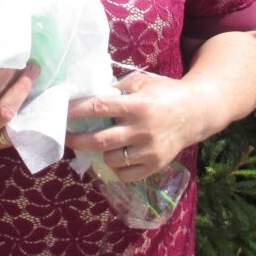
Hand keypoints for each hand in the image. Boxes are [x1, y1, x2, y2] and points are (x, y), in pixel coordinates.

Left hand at [65, 72, 191, 181]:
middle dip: (76, 140)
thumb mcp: (140, 82)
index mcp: (137, 105)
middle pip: (99, 140)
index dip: (76, 111)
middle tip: (64, 137)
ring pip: (111, 159)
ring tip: (97, 144)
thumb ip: (115, 89)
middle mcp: (142, 129)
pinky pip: (126, 174)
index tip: (60, 113)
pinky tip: (114, 156)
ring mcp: (149, 150)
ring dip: (99, 152)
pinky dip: (116, 168)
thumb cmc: (163, 92)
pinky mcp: (155, 164)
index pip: (98, 108)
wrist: (195, 112)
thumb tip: (87, 96)